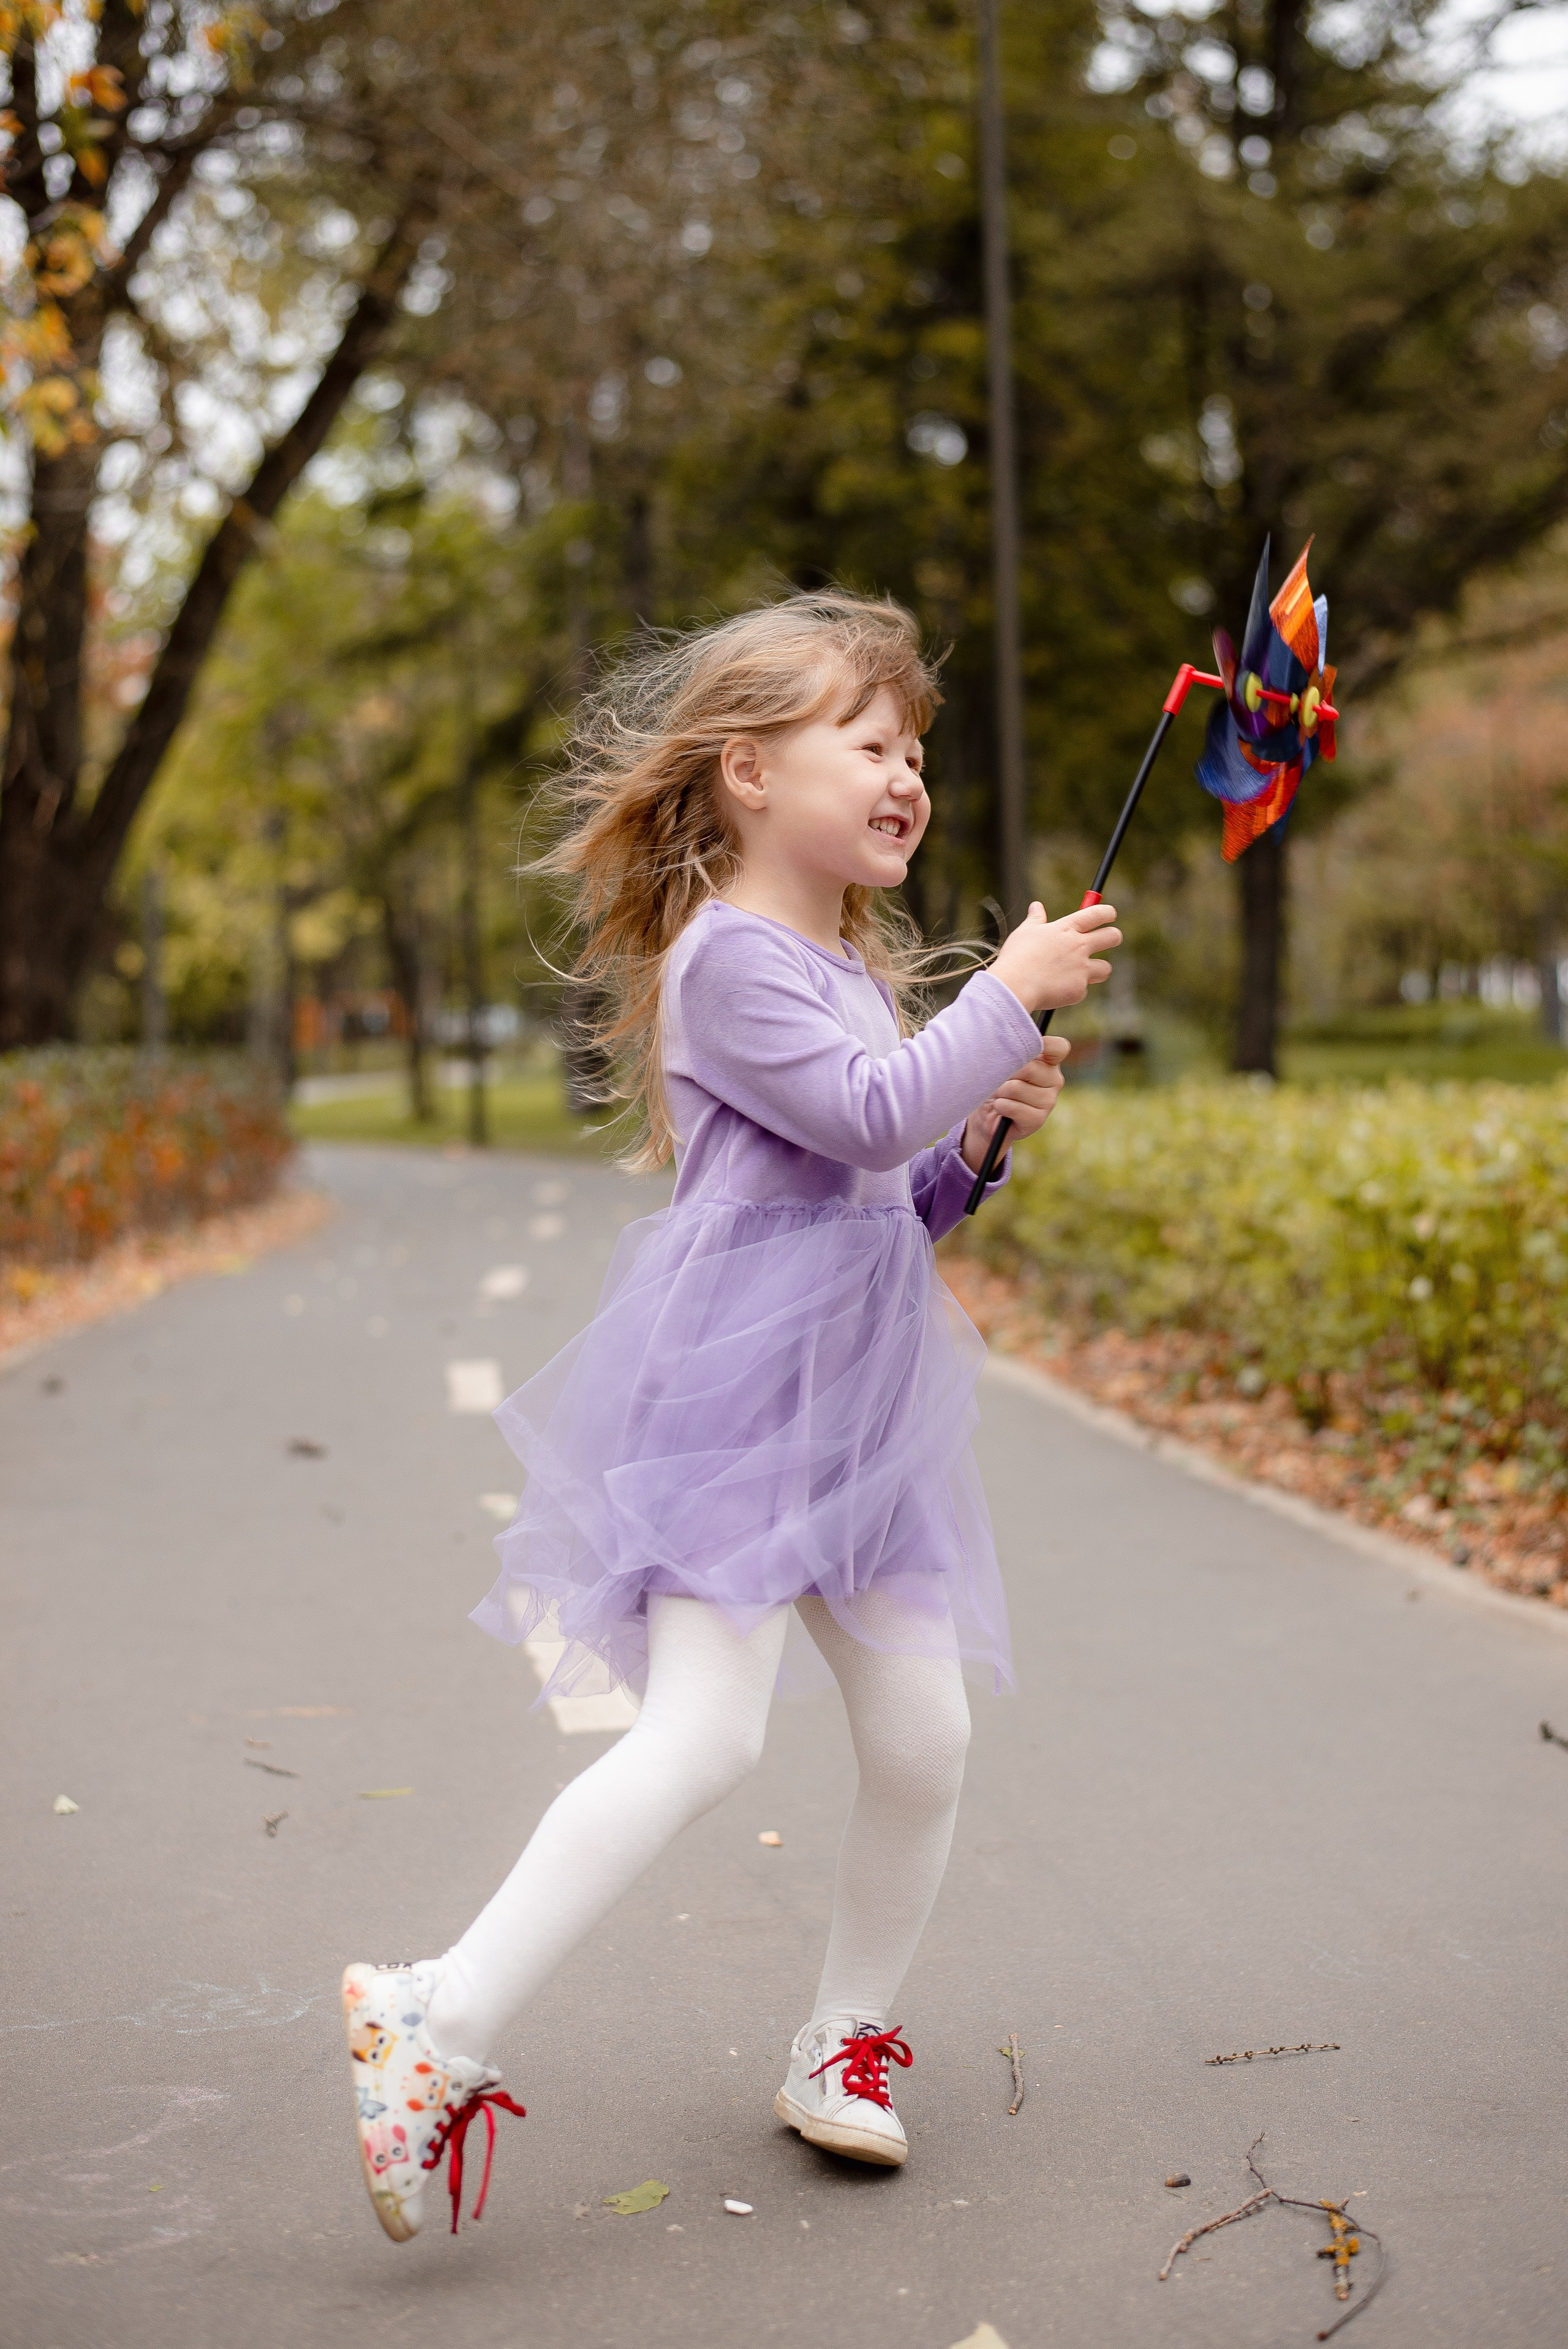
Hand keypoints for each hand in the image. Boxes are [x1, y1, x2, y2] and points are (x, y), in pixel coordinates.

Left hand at [960, 1036, 1070, 1171]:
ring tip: (999, 1096)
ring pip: (1017, 1088)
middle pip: (1030, 1068)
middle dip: (1006, 1073)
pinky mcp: (1038, 1119)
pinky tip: (1001, 1108)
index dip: (1046, 1044)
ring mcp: (1048, 1101)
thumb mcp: (1001, 1063)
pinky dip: (1001, 1106)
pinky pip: (1014, 1107)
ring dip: (1000, 1092)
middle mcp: (1054, 1080)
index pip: (1059, 1048)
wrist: (987, 1114)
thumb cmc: (995, 1083)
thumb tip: (1009, 1049)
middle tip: (1000, 1080)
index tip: (1027, 1047)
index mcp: (1048, 1062)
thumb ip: (1010, 1052)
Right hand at [989, 899, 1120, 1014]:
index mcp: (1067, 928)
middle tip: (1108, 939)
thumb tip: (1036, 906)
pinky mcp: (1079, 990)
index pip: (1097, 913)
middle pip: (1113, 936)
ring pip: (1105, 968)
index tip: (1110, 914)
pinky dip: (1073, 990)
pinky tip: (1056, 990)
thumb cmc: (1016, 957)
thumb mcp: (1024, 932)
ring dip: (1097, 969)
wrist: (1014, 987)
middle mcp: (1079, 946)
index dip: (1108, 912)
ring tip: (1079, 972)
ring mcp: (1082, 969)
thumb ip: (1036, 919)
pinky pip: (1083, 990)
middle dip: (1114, 936)